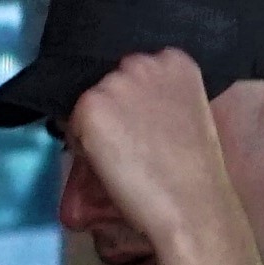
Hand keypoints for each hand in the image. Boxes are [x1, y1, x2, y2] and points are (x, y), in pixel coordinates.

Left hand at [63, 48, 250, 264]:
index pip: (132, 69)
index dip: (133, 101)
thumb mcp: (184, 112)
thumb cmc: (192, 169)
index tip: (149, 125)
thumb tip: (119, 100)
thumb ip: (155, 94)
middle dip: (111, 108)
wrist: (191, 204)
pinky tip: (111, 160)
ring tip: (126, 155)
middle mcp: (143, 61)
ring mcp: (115, 82)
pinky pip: (71, 123)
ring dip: (95, 126)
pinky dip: (82, 144)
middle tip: (135, 144)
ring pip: (88, 103)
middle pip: (106, 81)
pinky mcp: (90, 105)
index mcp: (174, 60)